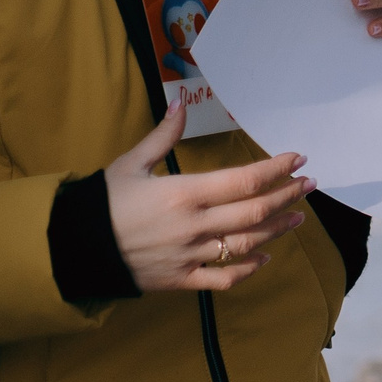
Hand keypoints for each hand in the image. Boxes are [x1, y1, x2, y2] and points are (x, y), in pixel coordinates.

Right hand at [104, 102, 314, 292]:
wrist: (73, 249)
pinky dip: (248, 268)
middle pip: (255, 212)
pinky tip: (264, 256)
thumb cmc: (103, 203)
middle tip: (308, 186)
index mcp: (184, 193)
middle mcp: (193, 225)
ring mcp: (190, 255)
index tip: (298, 160)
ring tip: (297, 218)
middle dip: (287, 196)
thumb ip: (163, 136)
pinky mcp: (182, 280)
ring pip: (246, 244)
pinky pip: (224, 278)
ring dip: (277, 230)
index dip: (277, 170)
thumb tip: (181, 102)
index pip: (245, 180)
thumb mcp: (131, 164)